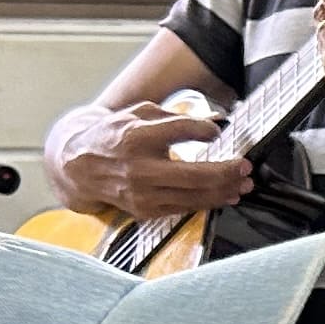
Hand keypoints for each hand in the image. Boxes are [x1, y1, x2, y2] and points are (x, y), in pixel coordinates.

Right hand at [72, 99, 256, 219]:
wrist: (78, 166)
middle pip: (195, 174)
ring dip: (224, 191)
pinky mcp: (144, 210)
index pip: (181, 130)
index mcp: (137, 136)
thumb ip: (176, 116)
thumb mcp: (139, 113)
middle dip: (227, 172)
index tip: (218, 131)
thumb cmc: (113, 135)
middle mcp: (139, 167)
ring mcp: (142, 193)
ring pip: (194, 196)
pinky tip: (223, 196)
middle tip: (246, 167)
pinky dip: (207, 202)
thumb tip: (216, 122)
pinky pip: (184, 208)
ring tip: (243, 184)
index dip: (206, 131)